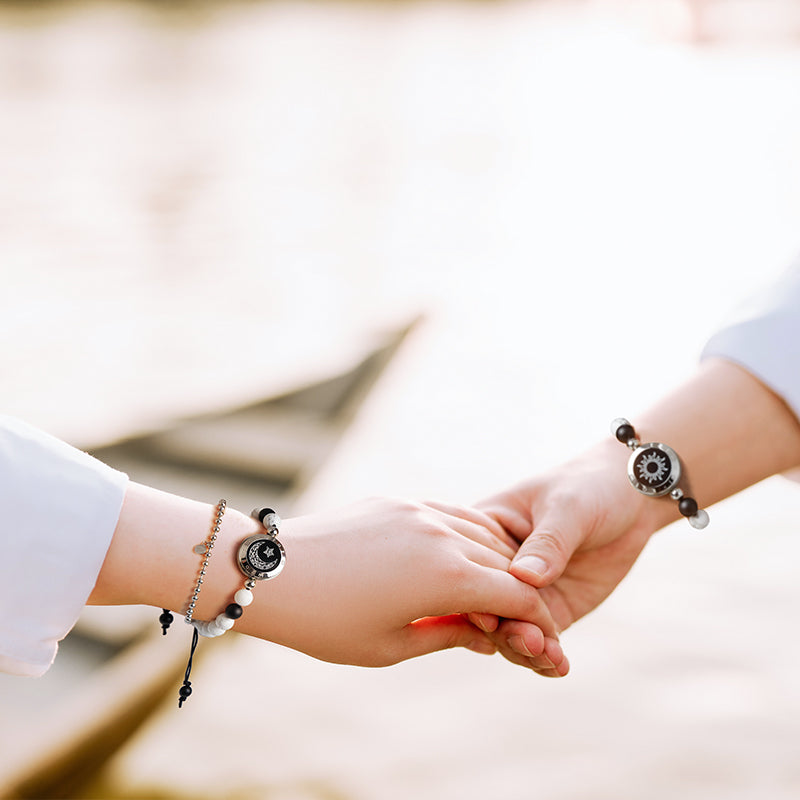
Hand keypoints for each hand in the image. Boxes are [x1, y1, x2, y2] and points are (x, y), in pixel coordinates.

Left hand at [236, 497, 566, 671]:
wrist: (272, 573)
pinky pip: (450, 513)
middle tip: (524, 618)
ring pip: (481, 532)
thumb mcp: (391, 646)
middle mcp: (441, 535)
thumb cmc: (326, 623)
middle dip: (520, 592)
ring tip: (497, 589)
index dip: (536, 619)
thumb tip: (486, 636)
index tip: (545, 637)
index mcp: (445, 577)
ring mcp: (419, 511)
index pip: (515, 595)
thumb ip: (449, 634)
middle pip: (504, 563)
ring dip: (498, 560)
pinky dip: (469, 535)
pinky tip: (467, 553)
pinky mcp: (398, 501)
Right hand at [472, 439, 658, 659]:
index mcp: (486, 530)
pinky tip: (558, 667)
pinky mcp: (552, 609)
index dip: (476, 593)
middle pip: (486, 604)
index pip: (471, 565)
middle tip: (529, 642)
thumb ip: (548, 542)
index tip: (488, 616)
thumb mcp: (567, 506)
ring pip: (510, 629)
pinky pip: (541, 638)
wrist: (631, 498)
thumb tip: (524, 576)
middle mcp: (498, 565)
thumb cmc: (589, 487)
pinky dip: (546, 656)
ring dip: (525, 648)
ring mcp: (524, 591)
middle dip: (503, 629)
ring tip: (549, 658)